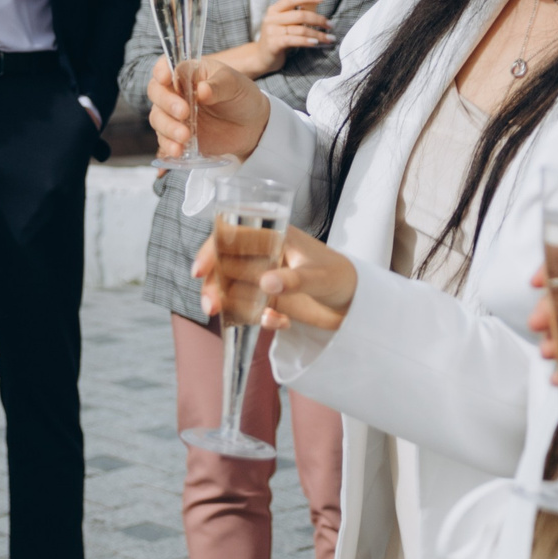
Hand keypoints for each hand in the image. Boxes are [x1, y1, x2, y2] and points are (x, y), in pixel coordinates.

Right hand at [147, 56, 270, 160]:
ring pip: (157, 118)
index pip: (166, 65)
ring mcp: (174, 114)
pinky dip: (168, 145)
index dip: (161, 70)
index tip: (165, 78)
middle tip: (184, 112)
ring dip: (168, 127)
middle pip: (157, 92)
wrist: (252, 126)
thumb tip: (202, 90)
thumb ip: (219, 85)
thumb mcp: (235, 85)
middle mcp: (175, 92)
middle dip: (166, 103)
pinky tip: (178, 151)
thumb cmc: (241, 96)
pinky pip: (164, 140)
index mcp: (187, 72)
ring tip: (185, 136)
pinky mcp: (177, 135)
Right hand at [193, 223, 352, 331]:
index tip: (200, 271)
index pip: (231, 236)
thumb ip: (294, 279)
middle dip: (213, 285)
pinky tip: (279, 322)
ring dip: (226, 303)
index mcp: (272, 235)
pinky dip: (258, 318)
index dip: (211, 251)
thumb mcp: (320, 276)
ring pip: (231, 288)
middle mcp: (262, 254)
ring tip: (227, 318)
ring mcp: (264, 277)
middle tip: (210, 306)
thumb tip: (266, 282)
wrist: (358, 304)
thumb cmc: (341, 277)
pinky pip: (252, 309)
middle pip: (224, 265)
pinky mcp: (270, 300)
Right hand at [214, 0, 334, 77]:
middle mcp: (271, 18)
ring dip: (318, 34)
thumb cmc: (278, 39)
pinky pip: (294, 40)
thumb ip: (298, 14)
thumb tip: (315, 5)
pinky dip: (307, 41)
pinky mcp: (273, 44)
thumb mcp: (287, 24)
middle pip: (299, 15)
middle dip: (318, 19)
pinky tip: (316, 43)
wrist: (261, 58)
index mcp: (274, 10)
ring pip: (300, 29)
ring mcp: (271, 31)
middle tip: (330, 25)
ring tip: (330, 38)